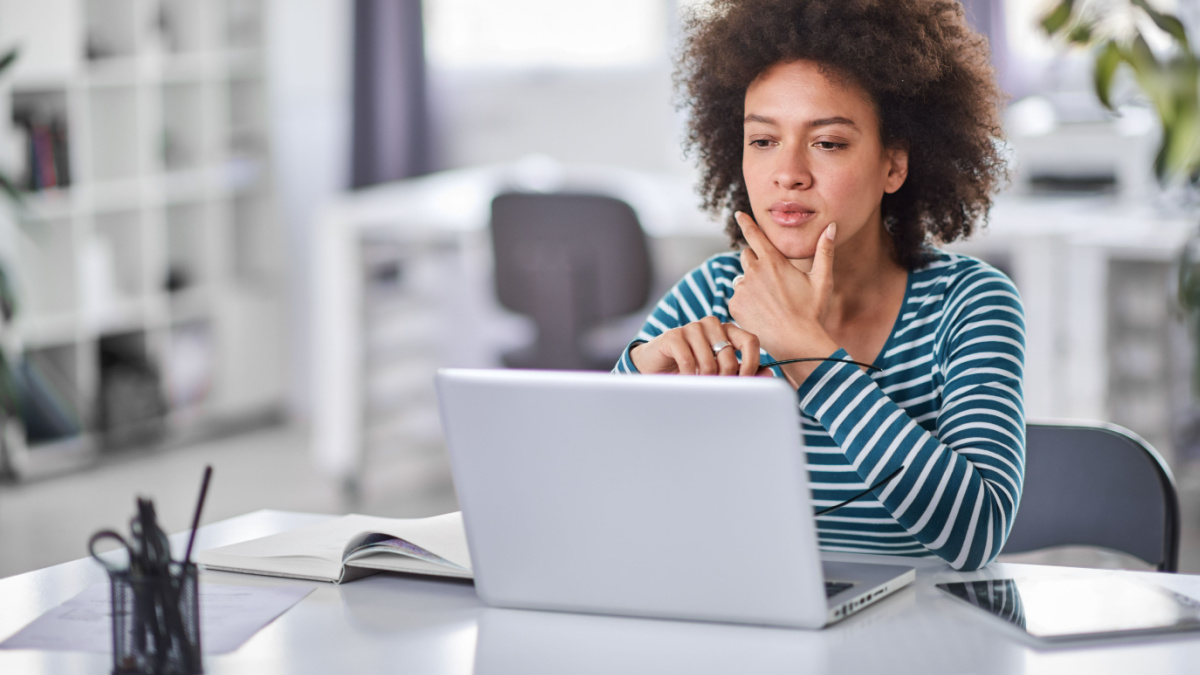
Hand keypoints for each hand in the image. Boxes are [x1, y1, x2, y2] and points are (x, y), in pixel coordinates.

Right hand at [629, 316, 760, 375]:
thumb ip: (744, 371)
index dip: (751, 364)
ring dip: (705, 379)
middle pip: (730, 355)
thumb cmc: (692, 368)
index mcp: (727, 329)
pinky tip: (687, 379)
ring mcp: (692, 327)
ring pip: (710, 361)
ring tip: (699, 383)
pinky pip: (689, 362)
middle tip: (716, 387)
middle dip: (725, 378)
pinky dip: (690, 377)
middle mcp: (711, 324)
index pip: (750, 340)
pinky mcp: (674, 336)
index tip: (746, 381)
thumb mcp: (720, 371)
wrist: (657, 365)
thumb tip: (769, 373)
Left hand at [727, 211, 835, 358]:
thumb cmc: (812, 312)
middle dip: (756, 263)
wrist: (797, 343)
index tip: (738, 214)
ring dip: (751, 285)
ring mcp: (742, 289)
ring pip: (742, 279)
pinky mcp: (734, 305)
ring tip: (770, 303)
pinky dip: (745, 302)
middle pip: (747, 256)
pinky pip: (737, 297)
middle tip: (772, 282)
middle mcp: (753, 271)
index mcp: (773, 261)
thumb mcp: (822, 280)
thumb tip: (832, 226)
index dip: (745, 222)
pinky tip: (761, 313)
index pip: (754, 235)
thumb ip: (824, 251)